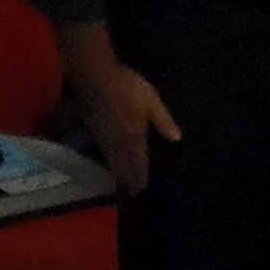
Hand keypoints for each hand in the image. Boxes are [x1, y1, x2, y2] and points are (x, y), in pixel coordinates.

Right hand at [71, 50, 180, 191]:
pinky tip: (108, 162)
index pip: (138, 163)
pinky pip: (102, 152)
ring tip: (121, 184)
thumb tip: (177, 138)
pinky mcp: (93, 131)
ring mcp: (103, 137)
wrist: (94, 75)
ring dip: (117, 174)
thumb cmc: (126, 86)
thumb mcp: (151, 100)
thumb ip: (163, 120)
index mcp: (134, 136)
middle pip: (123, 167)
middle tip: (132, 194)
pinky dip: (107, 162)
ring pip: (111, 161)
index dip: (140, 178)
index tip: (141, 190)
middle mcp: (118, 142)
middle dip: (128, 181)